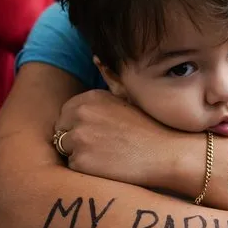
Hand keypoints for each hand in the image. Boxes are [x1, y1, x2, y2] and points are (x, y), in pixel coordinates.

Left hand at [54, 90, 181, 187]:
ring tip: (107, 155)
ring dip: (80, 155)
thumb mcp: (129, 97)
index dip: (81, 125)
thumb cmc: (150, 127)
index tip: (100, 132)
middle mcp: (80, 114)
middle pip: (61, 131)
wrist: (166, 153)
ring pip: (65, 150)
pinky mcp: (80, 160)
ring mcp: (79, 137)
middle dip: (75, 139)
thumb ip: (110, 79)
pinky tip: (108, 166)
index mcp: (90, 98)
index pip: (66, 113)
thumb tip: (96, 58)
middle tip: (103, 146)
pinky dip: (86, 169)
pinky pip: (73, 167)